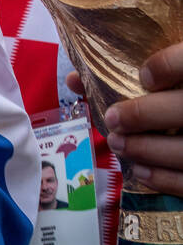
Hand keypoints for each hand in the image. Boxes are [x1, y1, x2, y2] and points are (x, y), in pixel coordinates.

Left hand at [73, 41, 182, 196]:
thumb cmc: (171, 92)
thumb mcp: (165, 72)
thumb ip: (125, 71)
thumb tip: (74, 80)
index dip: (167, 66)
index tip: (144, 76)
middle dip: (143, 115)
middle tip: (112, 119)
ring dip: (146, 149)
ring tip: (117, 143)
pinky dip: (163, 177)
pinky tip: (139, 170)